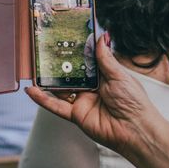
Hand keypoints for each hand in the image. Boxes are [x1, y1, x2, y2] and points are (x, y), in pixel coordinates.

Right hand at [26, 34, 160, 156]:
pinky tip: (32, 91)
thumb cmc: (134, 102)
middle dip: (57, 65)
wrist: (136, 130)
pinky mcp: (75, 115)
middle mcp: (90, 89)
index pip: (84, 62)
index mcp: (102, 77)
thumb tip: (101, 37)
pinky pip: (56, 106)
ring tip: (33, 69)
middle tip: (43, 52)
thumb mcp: (119, 75)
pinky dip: (43, 99)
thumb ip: (105, 58)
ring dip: (46, 81)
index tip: (63, 40)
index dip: (75, 52)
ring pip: (59, 90)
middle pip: (69, 75)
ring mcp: (81, 102)